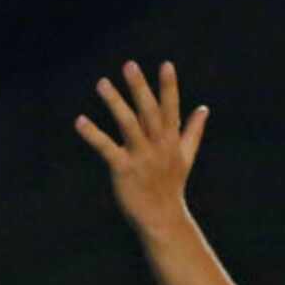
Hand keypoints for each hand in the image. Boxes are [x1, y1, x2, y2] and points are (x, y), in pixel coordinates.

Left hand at [75, 61, 209, 240]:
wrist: (163, 220)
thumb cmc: (171, 187)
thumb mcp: (185, 157)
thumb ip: (192, 131)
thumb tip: (204, 109)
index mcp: (171, 141)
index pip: (170, 109)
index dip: (168, 87)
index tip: (166, 65)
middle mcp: (157, 146)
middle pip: (149, 111)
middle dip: (140, 88)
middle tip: (129, 65)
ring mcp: (141, 157)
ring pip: (128, 124)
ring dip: (115, 102)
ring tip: (102, 83)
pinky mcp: (123, 170)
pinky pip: (107, 148)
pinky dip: (93, 134)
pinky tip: (80, 121)